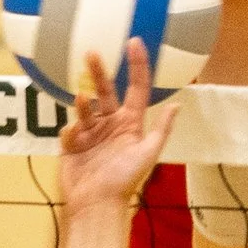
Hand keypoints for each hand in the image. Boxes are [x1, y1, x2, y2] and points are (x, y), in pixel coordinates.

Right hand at [55, 41, 174, 214]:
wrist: (95, 205)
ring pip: (84, 107)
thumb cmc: (124, 181)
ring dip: (81, 101)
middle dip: (99, 72)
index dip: (137, 65)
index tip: (134, 42)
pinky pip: (69, 129)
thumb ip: (161, 129)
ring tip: (80, 98)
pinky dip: (70, 131)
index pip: (136, 88)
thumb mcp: (147, 154)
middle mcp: (110, 124)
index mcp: (130, 123)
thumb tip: (178, 104)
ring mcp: (90, 133)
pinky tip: (72, 140)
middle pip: (105, 91)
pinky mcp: (72, 144)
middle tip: (91, 52)